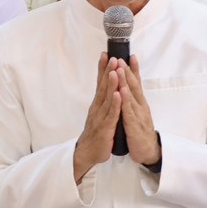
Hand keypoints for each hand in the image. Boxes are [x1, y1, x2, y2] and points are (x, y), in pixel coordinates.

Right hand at [72, 54, 122, 180]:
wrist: (88, 153)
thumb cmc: (96, 133)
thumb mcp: (100, 114)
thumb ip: (104, 101)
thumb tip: (107, 87)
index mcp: (98, 104)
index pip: (100, 83)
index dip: (103, 68)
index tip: (106, 54)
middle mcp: (98, 108)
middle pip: (103, 86)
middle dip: (107, 71)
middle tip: (112, 56)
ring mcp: (101, 117)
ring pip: (107, 98)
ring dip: (111, 84)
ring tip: (115, 71)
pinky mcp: (105, 128)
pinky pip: (111, 114)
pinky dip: (115, 104)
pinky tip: (118, 95)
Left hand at [115, 57, 160, 166]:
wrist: (148, 151)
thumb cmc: (140, 131)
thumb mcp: (137, 113)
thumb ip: (133, 101)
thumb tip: (128, 88)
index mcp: (139, 103)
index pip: (136, 83)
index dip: (133, 69)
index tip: (129, 55)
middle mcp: (140, 106)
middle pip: (134, 85)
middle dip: (127, 71)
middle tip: (120, 57)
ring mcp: (138, 115)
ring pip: (131, 95)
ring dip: (126, 82)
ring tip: (120, 69)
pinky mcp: (134, 125)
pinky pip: (129, 111)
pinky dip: (125, 101)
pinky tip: (121, 92)